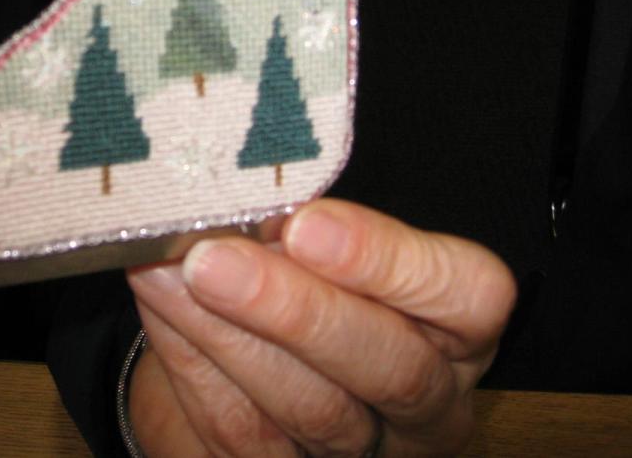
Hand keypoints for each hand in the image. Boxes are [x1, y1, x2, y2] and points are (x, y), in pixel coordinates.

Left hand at [125, 199, 515, 456]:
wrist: (242, 367)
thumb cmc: (300, 281)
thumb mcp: (322, 246)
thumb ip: (302, 227)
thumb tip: (240, 198)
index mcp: (459, 331)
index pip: (470, 295)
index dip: (390, 260)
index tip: (306, 223)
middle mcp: (428, 406)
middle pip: (392, 368)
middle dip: (296, 310)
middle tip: (214, 259)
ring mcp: (364, 456)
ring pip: (312, 410)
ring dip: (227, 334)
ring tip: (168, 272)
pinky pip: (243, 435)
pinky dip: (193, 364)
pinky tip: (161, 306)